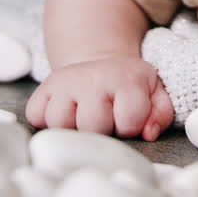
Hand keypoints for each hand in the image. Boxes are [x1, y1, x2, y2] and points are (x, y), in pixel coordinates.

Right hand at [25, 55, 174, 140]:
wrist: (100, 64)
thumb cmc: (129, 86)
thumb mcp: (155, 93)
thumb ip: (160, 114)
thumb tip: (147, 134)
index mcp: (126, 78)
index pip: (129, 122)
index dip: (130, 126)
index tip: (128, 117)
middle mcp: (93, 77)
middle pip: (92, 127)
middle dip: (101, 129)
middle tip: (105, 116)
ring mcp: (65, 82)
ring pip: (60, 124)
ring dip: (72, 127)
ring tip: (84, 115)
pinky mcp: (43, 88)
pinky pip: (36, 117)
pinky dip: (47, 120)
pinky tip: (66, 111)